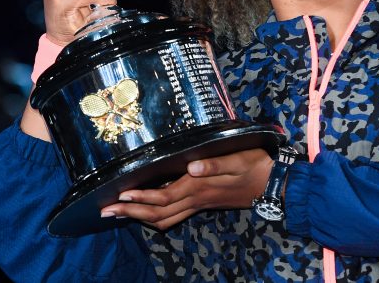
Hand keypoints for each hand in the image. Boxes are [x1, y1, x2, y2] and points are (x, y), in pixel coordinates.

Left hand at [100, 148, 273, 230]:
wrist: (273, 184)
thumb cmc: (255, 166)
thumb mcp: (239, 159)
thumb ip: (215, 164)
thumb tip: (192, 167)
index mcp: (199, 187)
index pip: (163, 197)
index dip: (140, 199)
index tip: (119, 196)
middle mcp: (195, 199)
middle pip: (157, 213)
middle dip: (130, 213)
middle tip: (105, 211)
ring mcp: (199, 204)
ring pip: (164, 219)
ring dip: (139, 218)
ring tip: (118, 213)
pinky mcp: (203, 203)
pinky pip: (174, 216)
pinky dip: (156, 217)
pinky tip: (147, 213)